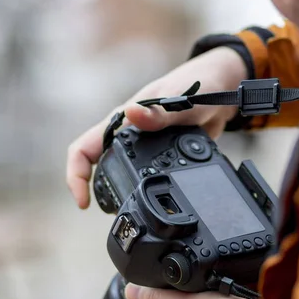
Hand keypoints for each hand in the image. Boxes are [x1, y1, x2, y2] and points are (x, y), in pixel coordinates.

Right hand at [66, 47, 247, 208]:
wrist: (222, 91)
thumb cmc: (198, 87)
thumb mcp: (179, 102)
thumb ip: (158, 112)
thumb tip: (131, 113)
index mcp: (122, 120)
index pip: (84, 148)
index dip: (76, 175)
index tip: (84, 201)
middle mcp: (128, 133)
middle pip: (97, 164)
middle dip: (96, 189)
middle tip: (110, 210)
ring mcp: (142, 144)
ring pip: (119, 171)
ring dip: (118, 190)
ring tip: (129, 209)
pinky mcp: (159, 154)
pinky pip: (142, 173)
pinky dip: (142, 187)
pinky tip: (153, 200)